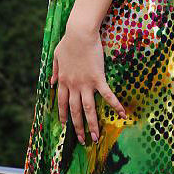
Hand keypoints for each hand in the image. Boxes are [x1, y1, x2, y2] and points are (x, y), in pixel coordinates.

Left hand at [50, 23, 126, 144]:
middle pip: (75, 111)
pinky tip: (122, 114)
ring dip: (92, 125)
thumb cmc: (68, 42)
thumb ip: (54, 71)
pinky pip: (107, 95)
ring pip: (88, 109)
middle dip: (78, 127)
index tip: (64, 125)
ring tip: (96, 137)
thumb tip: (51, 83)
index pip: (61, 103)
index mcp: (63, 80)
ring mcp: (86, 83)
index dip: (63, 115)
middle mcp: (73, 86)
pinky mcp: (98, 78)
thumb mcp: (56, 56)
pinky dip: (115, 105)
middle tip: (82, 140)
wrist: (80, 33)